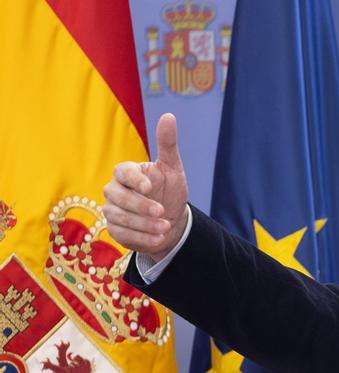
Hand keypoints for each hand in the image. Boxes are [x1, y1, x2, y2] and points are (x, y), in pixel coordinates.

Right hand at [102, 113, 189, 260]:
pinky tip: (159, 238)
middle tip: (162, 212)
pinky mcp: (114, 229)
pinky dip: (142, 238)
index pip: (122, 172)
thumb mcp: (173, 169)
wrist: (171, 220)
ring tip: (165, 227)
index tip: (150, 187)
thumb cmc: (169, 191)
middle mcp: (114, 190)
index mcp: (127, 172)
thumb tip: (169, 116)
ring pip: (119, 217)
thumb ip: (167, 145)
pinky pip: (123, 234)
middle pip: (119, 197)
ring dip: (144, 225)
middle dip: (141, 206)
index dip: (134, 179)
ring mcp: (112, 210)